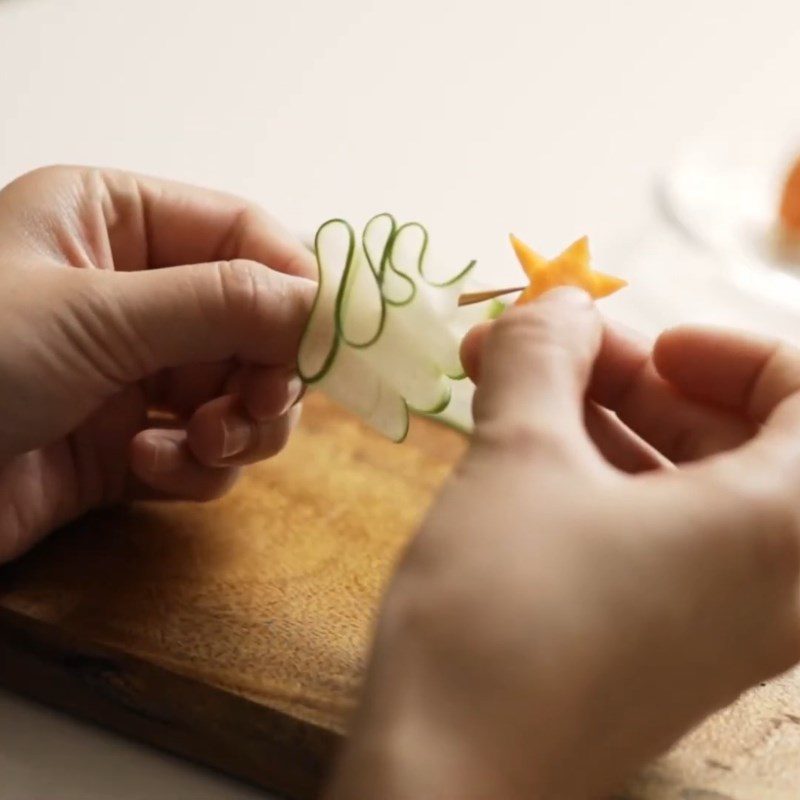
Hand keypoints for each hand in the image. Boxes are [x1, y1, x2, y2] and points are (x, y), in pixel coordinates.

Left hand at [0, 166, 314, 562]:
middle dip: (266, 375)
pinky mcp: (132, 444)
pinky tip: (144, 468)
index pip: (247, 237)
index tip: (332, 338)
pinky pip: (207, 452)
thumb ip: (221, 303)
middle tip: (256, 409)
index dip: (299, 284)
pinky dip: (194, 468)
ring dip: (237, 429)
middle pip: (258, 326)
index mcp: (118, 224)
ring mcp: (136, 372)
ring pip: (243, 396)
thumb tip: (322, 305)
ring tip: (197, 446)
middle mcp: (135, 294)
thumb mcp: (95, 315)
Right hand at [326, 289, 799, 798]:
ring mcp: (724, 628)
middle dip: (642, 380)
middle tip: (551, 351)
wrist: (447, 787)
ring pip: (692, 488)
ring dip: (611, 425)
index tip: (636, 341)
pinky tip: (525, 455)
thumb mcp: (517, 454)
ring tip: (516, 392)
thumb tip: (553, 300)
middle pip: (741, 438)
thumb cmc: (500, 612)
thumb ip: (541, 353)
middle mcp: (779, 585)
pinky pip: (661, 538)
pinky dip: (604, 482)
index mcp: (783, 528)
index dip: (721, 348)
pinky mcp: (666, 651)